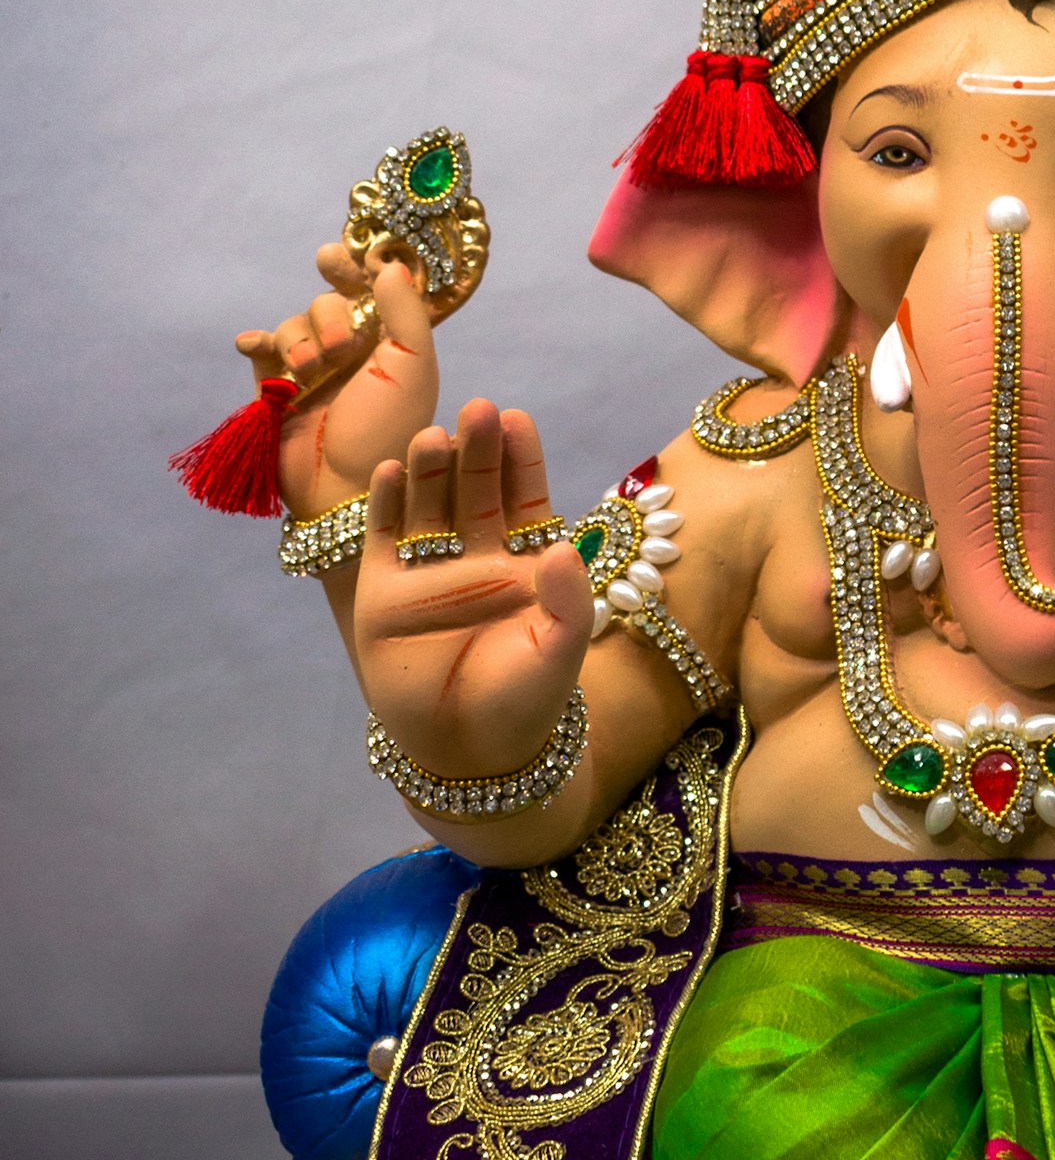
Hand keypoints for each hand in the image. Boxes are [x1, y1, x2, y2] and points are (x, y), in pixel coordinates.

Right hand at [233, 244, 438, 517]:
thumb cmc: (387, 429)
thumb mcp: (412, 365)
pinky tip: (254, 345)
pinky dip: (258, 341)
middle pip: (329, 300)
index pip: (369, 288)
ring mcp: (312, 369)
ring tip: (313, 372)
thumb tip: (387, 262)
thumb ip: (405, 309)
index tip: (343, 260)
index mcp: (390, 344)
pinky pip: (261, 346)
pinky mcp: (276, 387)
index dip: (355, 267)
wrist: (341, 487)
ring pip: (295, 323)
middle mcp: (352, 352)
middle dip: (330, 313)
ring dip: (302, 340)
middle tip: (340, 341)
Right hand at [356, 400, 592, 781]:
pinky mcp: (383, 589)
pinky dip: (387, 505)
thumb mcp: (557, 651)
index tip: (518, 419)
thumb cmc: (524, 702)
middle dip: (477, 451)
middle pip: (475, 489)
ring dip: (431, 468)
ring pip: (429, 504)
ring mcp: (429, 569)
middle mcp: (476, 556)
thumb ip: (566, 602)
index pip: (523, 499)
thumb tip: (563, 546)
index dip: (520, 460)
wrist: (468, 749)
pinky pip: (384, 536)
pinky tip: (393, 472)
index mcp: (525, 564)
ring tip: (435, 436)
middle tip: (478, 409)